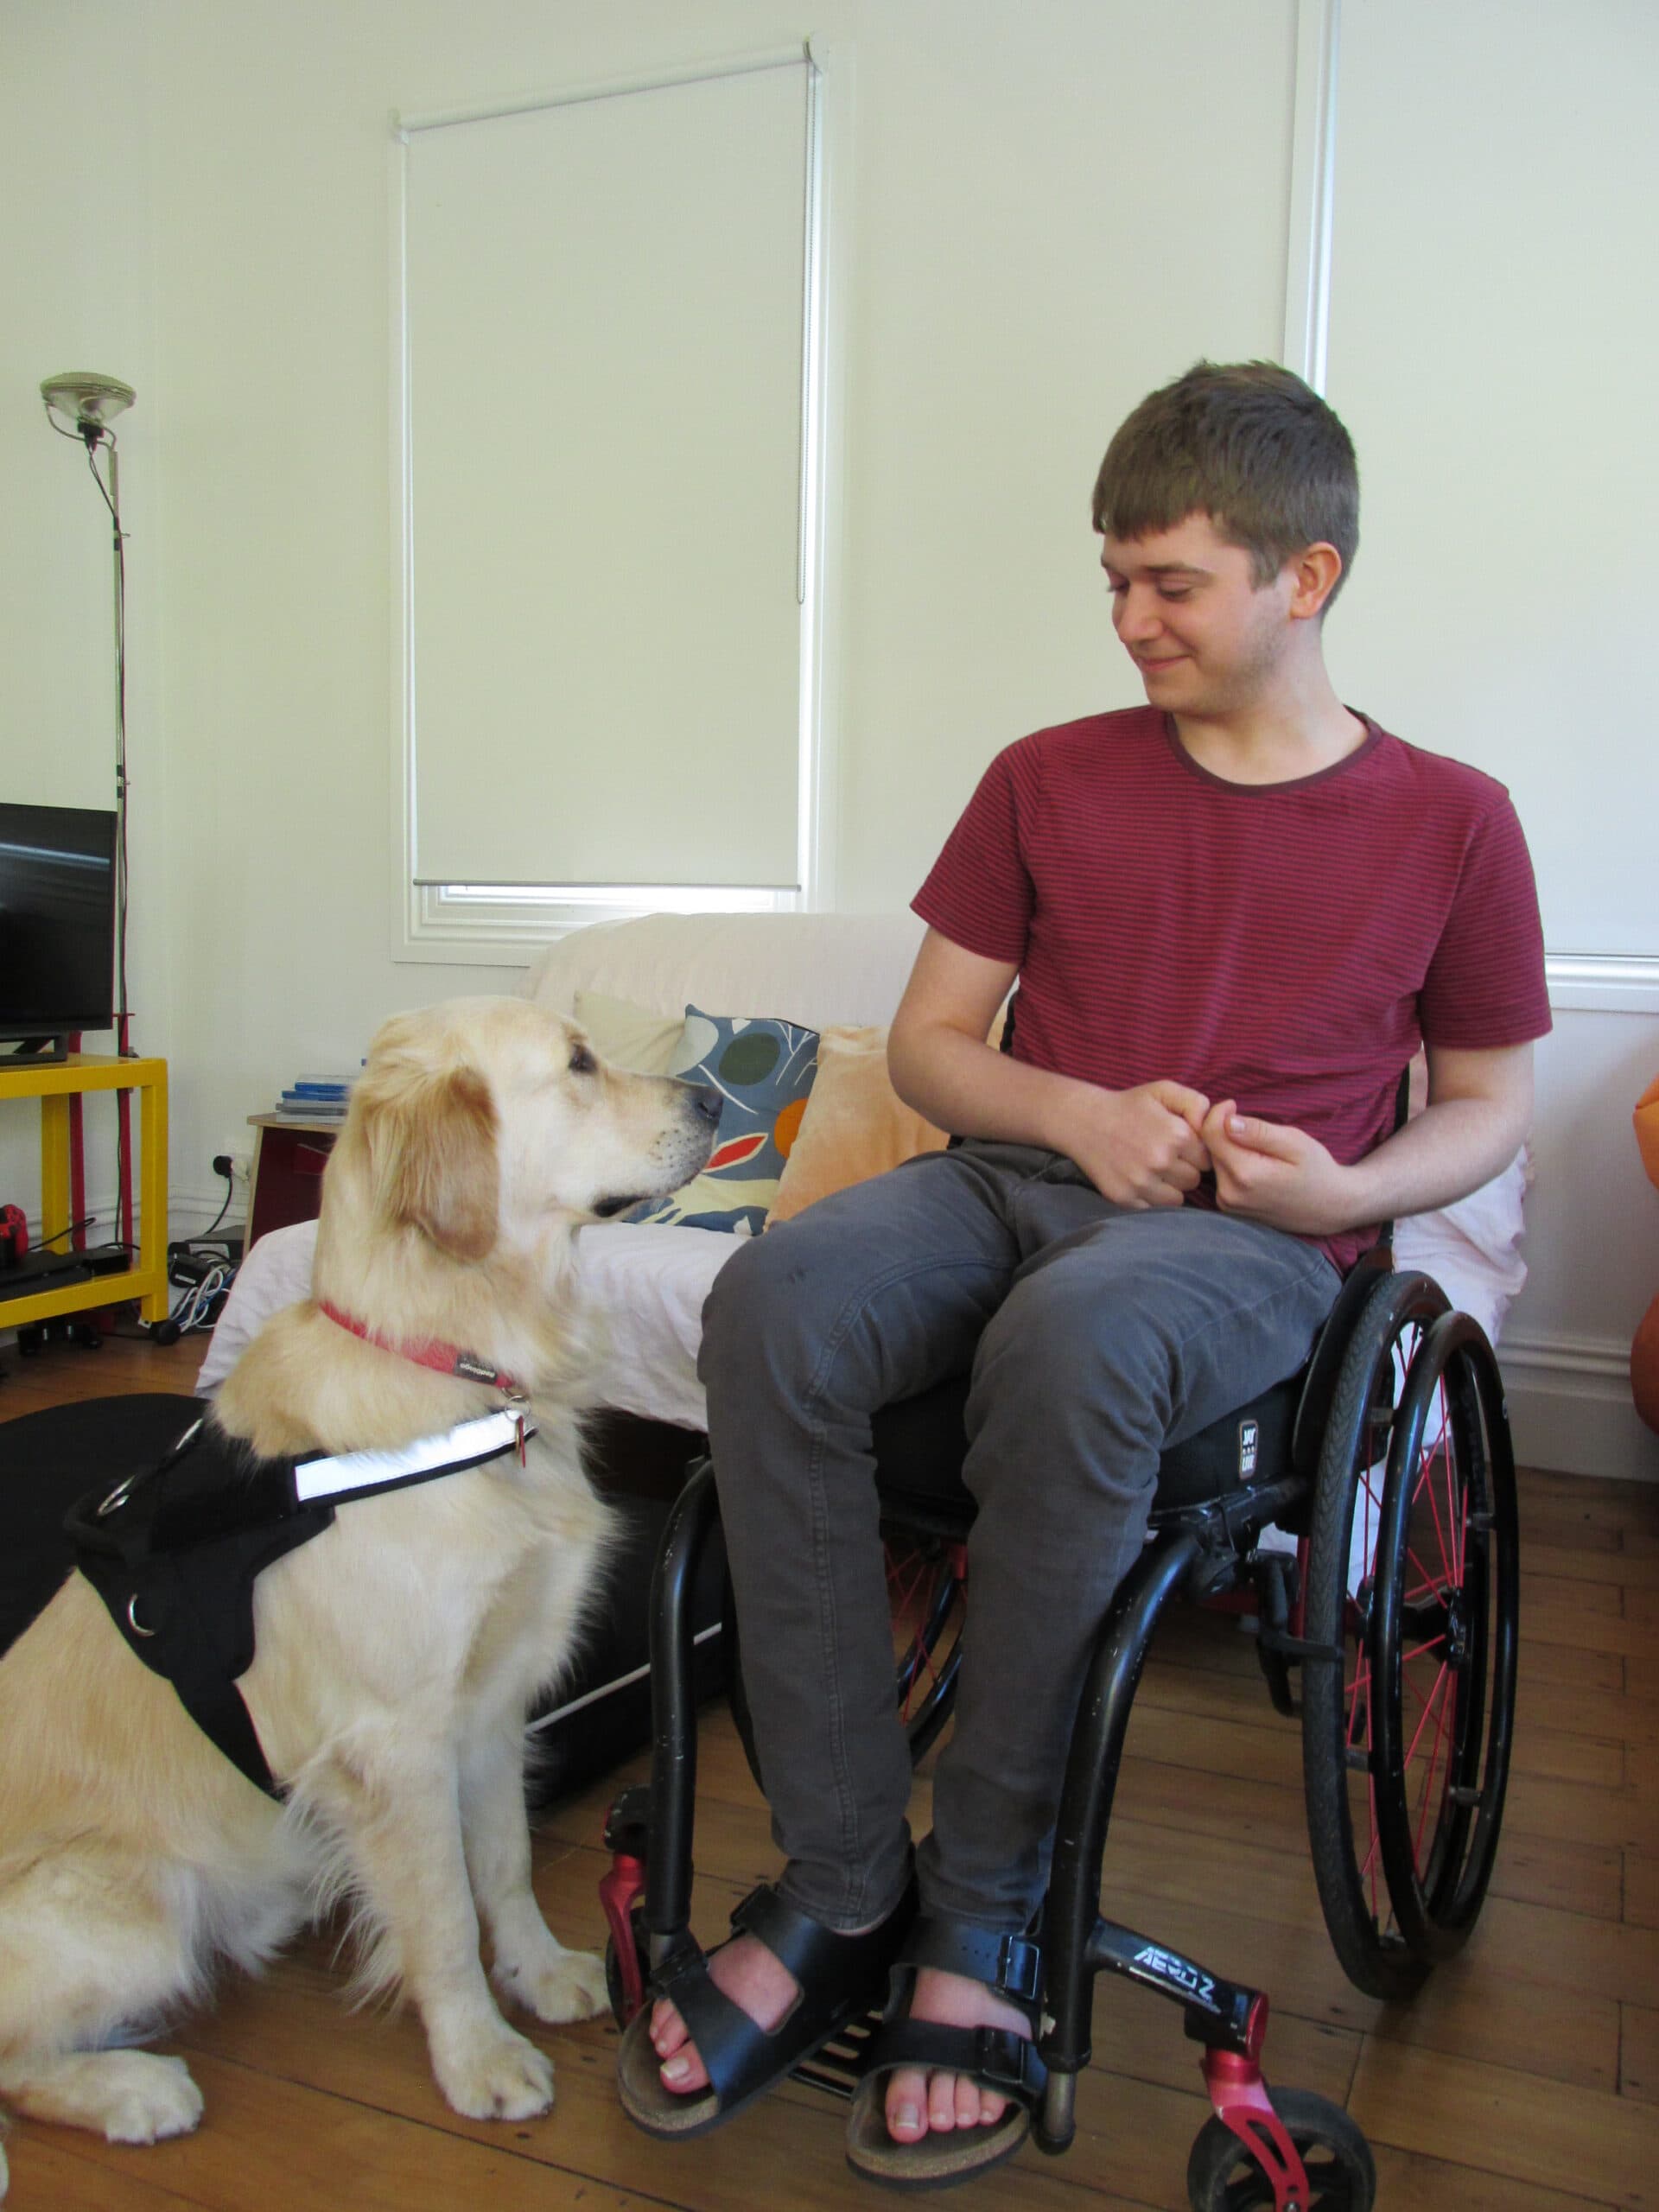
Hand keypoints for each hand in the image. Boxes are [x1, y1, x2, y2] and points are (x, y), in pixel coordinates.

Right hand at [1056, 1080, 1212, 1208]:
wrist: (1083, 1121)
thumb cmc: (1129, 1105)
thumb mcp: (1164, 1090)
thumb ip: (1196, 1103)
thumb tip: (1214, 1126)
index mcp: (1177, 1135)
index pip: (1207, 1159)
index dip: (1195, 1152)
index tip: (1181, 1146)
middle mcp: (1161, 1161)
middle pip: (1194, 1180)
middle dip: (1184, 1170)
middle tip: (1165, 1157)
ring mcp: (1142, 1182)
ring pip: (1177, 1199)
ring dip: (1170, 1187)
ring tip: (1154, 1169)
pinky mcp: (1126, 1198)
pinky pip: (1154, 1208)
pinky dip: (1150, 1197)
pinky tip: (1139, 1179)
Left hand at [1202, 1101, 1358, 1235]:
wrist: (1329, 1208)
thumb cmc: (1317, 1170)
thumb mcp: (1295, 1143)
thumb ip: (1259, 1132)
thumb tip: (1228, 1121)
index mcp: (1246, 1175)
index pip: (1210, 1133)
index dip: (1218, 1113)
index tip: (1234, 1104)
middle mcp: (1230, 1194)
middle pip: (1210, 1147)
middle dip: (1224, 1131)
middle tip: (1253, 1128)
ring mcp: (1228, 1204)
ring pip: (1214, 1160)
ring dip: (1229, 1147)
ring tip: (1259, 1148)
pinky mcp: (1229, 1208)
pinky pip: (1221, 1175)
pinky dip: (1232, 1163)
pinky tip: (1256, 1164)